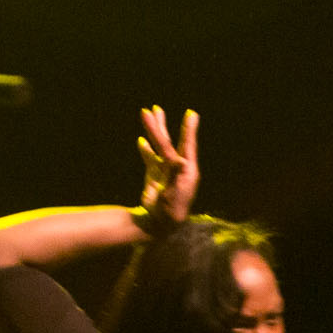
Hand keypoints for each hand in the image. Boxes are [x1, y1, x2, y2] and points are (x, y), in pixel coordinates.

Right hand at [137, 106, 200, 229]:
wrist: (161, 223)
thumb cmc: (174, 208)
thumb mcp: (178, 191)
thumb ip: (177, 174)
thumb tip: (181, 160)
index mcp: (187, 169)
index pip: (187, 145)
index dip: (188, 130)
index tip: (191, 114)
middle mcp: (177, 167)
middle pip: (168, 143)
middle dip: (160, 127)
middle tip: (154, 109)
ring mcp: (165, 171)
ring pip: (158, 147)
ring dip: (153, 132)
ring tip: (148, 114)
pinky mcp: (154, 176)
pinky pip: (150, 159)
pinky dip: (145, 150)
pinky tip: (141, 141)